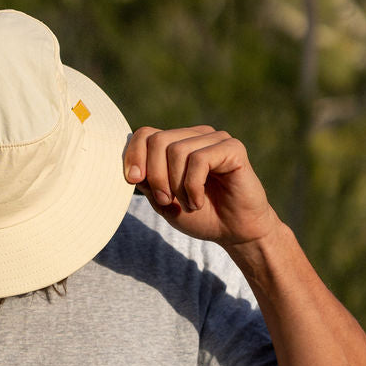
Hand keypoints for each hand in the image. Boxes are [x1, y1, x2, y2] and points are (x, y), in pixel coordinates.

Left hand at [123, 125, 279, 247]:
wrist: (233, 231)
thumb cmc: (199, 216)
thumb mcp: (163, 202)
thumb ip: (147, 182)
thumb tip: (131, 167)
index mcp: (176, 144)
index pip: (145, 134)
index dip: (133, 155)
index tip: (133, 181)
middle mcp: (195, 136)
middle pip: (158, 140)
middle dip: (155, 175)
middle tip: (165, 201)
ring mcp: (215, 139)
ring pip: (176, 150)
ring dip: (176, 185)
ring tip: (188, 204)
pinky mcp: (232, 148)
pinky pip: (199, 160)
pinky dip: (193, 186)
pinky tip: (198, 201)